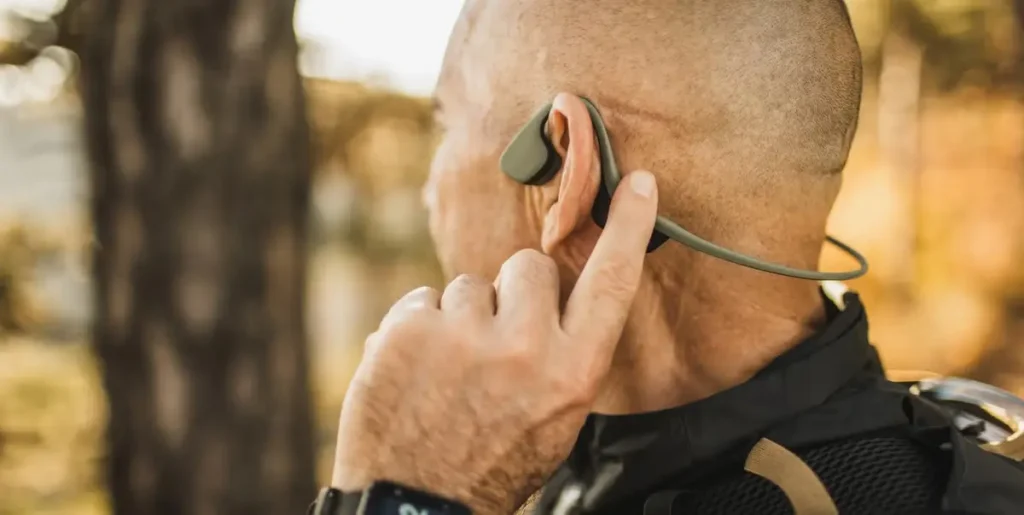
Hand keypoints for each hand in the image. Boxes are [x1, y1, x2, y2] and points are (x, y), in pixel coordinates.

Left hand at [331, 171, 659, 513]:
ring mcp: (464, 335)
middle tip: (494, 343)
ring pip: (470, 284)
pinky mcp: (410, 330)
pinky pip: (422, 299)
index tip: (638, 181)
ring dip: (461, 318)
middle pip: (529, 267)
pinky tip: (415, 373)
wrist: (418, 505)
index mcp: (572, 372)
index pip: (611, 284)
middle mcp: (525, 346)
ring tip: (448, 373)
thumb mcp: (556, 419)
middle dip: (514, 293)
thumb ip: (564, 353)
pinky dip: (416, 330)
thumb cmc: (492, 462)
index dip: (627, 229)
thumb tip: (558, 295)